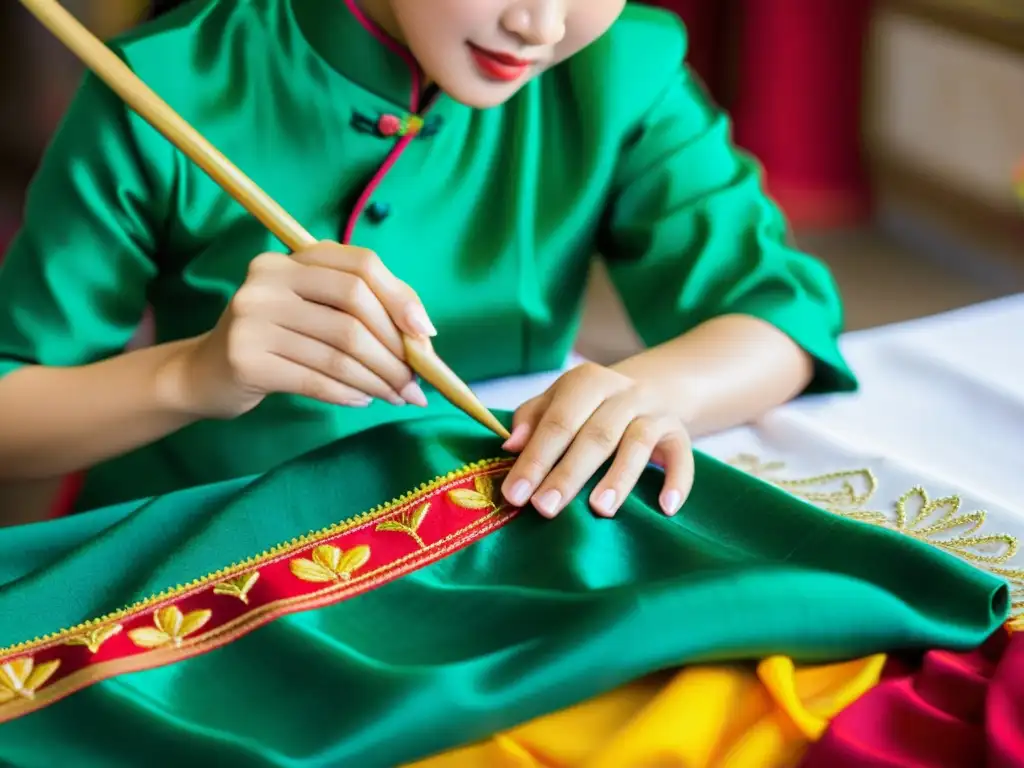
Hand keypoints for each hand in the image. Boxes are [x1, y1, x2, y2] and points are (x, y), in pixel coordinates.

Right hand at [177, 242, 433, 418]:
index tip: (425, 335)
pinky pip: (316, 378)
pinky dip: (348, 393)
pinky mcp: (246, 359)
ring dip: (379, 379)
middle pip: (354, 306)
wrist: (205, 373)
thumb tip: (421, 337)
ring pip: (340, 349)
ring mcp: (253, 318)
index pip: (360, 266)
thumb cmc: (275, 340)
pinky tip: (362, 401)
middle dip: (394, 348)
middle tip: (415, 381)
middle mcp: (268, 280)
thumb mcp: (311, 311)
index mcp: (291, 260)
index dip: (400, 298)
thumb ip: (359, 311)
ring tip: (398, 397)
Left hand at [500, 363, 693, 518]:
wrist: (651, 389)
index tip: (514, 494)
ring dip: (618, 478)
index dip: (535, 458)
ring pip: (637, 444)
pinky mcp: (679, 434)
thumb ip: (533, 419)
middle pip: (596, 435)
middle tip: (545, 508)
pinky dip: (677, 482)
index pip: (558, 421)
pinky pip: (683, 457)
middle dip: (568, 474)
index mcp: (587, 382)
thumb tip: (511, 446)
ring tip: (599, 510)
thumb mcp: (559, 401)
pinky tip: (665, 508)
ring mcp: (654, 413)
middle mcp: (623, 394)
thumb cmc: (590, 406)